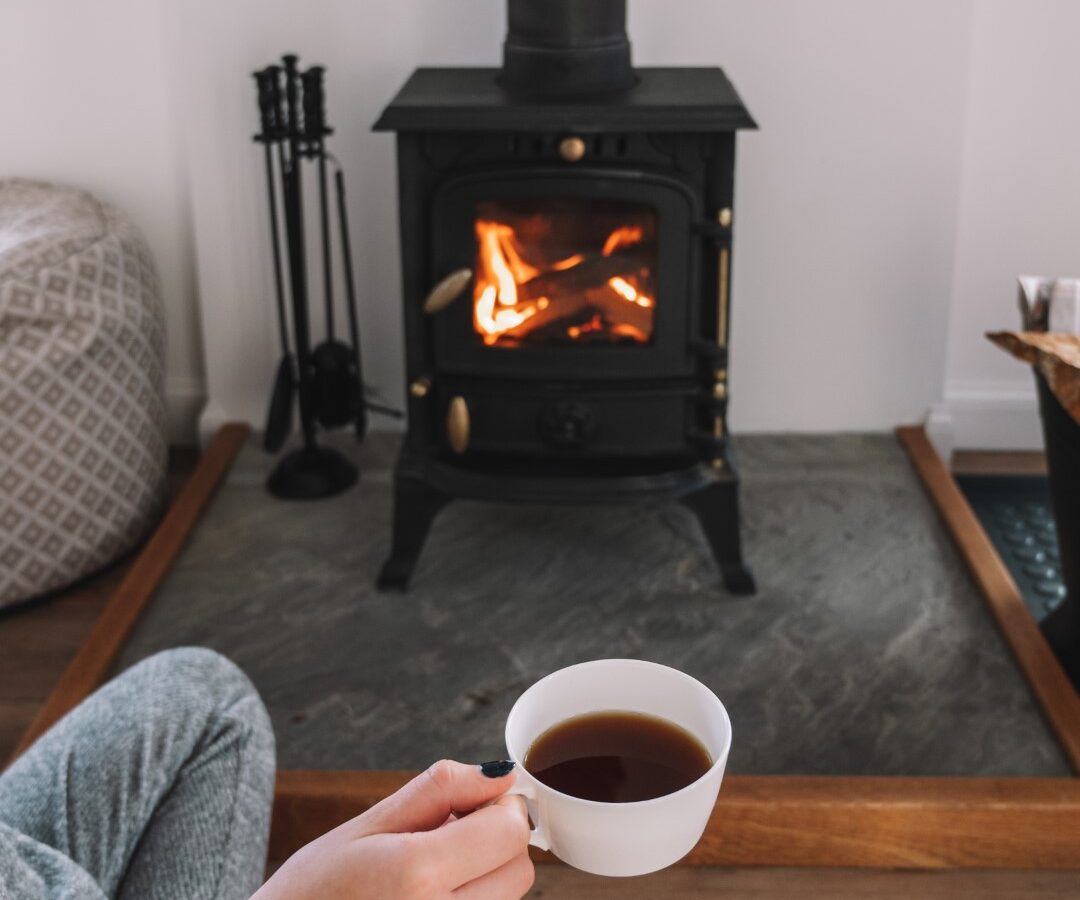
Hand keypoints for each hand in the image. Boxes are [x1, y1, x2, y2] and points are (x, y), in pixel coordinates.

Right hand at [253, 760, 533, 898]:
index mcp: (416, 874)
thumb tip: (499, 772)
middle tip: (447, 838)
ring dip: (486, 878)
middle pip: (520, 869)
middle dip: (495, 843)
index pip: (509, 830)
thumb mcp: (365, 827)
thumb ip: (439, 791)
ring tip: (429, 876)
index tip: (473, 803)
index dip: (500, 807)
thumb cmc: (311, 893)